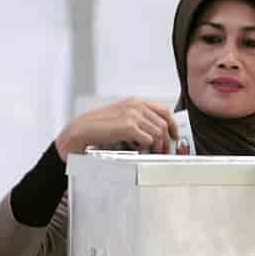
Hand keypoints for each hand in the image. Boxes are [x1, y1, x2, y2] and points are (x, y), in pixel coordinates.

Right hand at [55, 98, 178, 160]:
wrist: (80, 130)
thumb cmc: (98, 127)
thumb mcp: (120, 118)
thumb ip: (137, 120)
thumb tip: (155, 133)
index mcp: (134, 101)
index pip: (163, 110)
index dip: (172, 124)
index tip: (174, 135)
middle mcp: (135, 105)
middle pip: (163, 123)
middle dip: (166, 140)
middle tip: (164, 151)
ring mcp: (132, 114)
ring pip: (158, 132)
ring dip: (158, 146)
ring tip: (153, 153)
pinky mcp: (129, 126)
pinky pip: (149, 139)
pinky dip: (148, 148)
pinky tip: (141, 151)